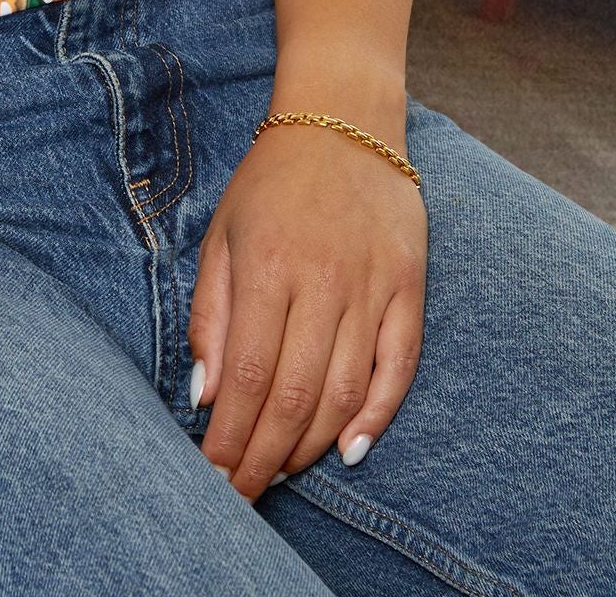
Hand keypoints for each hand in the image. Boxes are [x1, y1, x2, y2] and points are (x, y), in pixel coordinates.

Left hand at [187, 116, 427, 499]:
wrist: (343, 121)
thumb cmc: (271, 183)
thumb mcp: (222, 235)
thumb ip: (211, 315)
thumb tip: (205, 394)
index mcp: (267, 266)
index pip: (248, 375)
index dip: (231, 436)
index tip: (214, 475)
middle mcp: (323, 281)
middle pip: (295, 395)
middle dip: (265, 456)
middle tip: (244, 494)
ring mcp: (372, 286)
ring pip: (345, 391)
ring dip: (311, 445)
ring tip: (282, 472)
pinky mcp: (410, 287)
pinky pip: (399, 367)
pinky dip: (377, 415)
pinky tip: (349, 449)